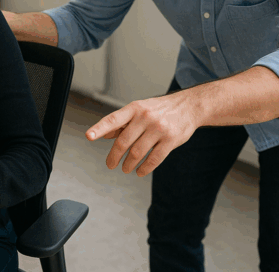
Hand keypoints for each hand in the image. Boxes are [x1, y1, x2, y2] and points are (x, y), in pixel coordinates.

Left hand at [85, 91, 199, 176]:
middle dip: (114, 156)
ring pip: (137, 152)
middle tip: (110, 164)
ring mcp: (159, 128)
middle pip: (124, 141)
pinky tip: (140, 171)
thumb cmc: (160, 109)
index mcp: (135, 108)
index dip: (100, 128)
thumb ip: (122, 122)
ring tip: (125, 168)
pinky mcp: (171, 140)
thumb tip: (104, 134)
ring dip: (129, 164)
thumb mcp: (139, 109)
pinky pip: (154, 159)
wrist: (189, 106)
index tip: (89, 136)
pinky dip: (144, 168)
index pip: (113, 119)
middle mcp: (145, 117)